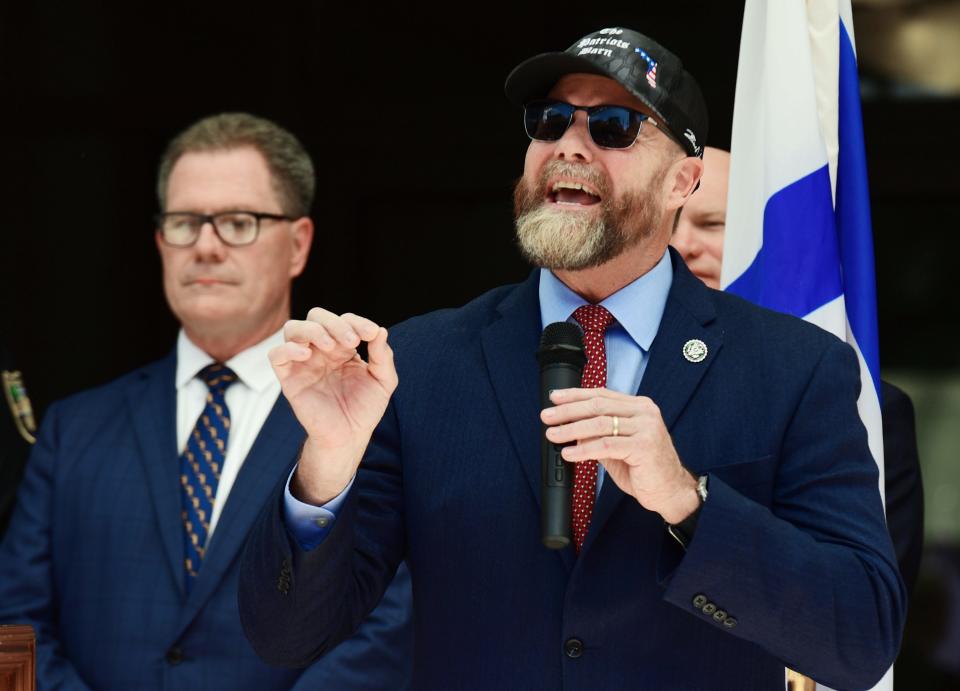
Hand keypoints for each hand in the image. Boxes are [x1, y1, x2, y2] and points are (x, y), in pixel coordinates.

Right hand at [269, 308, 397, 504]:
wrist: (349, 437)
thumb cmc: (365, 408)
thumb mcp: (383, 381)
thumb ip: (383, 356)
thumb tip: (381, 330)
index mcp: (343, 347)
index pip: (345, 320)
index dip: (358, 322)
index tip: (371, 334)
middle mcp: (321, 350)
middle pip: (316, 316)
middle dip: (334, 323)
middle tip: (351, 341)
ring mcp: (303, 362)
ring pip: (293, 328)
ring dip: (312, 330)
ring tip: (329, 345)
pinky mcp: (289, 378)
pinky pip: (276, 355)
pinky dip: (288, 349)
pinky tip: (306, 355)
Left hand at [540, 388, 699, 523]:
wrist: (671, 491)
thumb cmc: (645, 468)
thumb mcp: (617, 446)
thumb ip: (598, 434)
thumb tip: (570, 427)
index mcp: (639, 406)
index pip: (602, 395)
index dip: (575, 395)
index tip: (555, 397)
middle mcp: (644, 412)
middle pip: (598, 406)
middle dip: (568, 410)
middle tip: (547, 416)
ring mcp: (646, 428)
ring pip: (600, 423)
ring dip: (572, 429)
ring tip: (553, 435)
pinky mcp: (644, 447)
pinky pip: (606, 445)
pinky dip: (584, 449)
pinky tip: (569, 453)